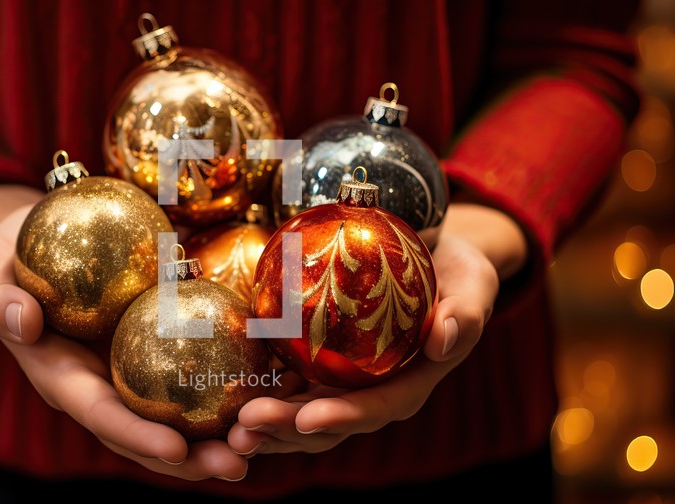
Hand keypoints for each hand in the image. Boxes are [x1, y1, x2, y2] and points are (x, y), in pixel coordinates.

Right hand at [0, 196, 247, 480]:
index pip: (100, 414)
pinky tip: (263, 393)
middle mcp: (98, 387)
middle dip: (189, 458)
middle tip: (238, 465)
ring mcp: (126, 374)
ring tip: (259, 445)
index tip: (176, 450)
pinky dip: (221, 392)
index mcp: (61, 378)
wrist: (26, 251)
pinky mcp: (150, 353)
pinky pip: (186, 377)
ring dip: (214, 437)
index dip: (136, 435)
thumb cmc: (6, 262)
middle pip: (145, 433)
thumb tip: (22, 322)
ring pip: (172, 417)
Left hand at [227, 203, 525, 455]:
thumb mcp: (474, 283)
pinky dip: (256, 390)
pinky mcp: (317, 365)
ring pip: (299, 413)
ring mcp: (342, 383)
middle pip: (327, 421)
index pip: (376, 408)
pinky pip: (284, 384)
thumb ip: (467, 312)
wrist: (434, 257)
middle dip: (286, 431)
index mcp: (410, 384)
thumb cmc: (458, 270)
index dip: (342, 417)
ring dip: (264, 425)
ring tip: (228, 427)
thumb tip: (445, 339)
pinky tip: (224, 389)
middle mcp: (373, 393)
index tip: (307, 419)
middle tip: (246, 427)